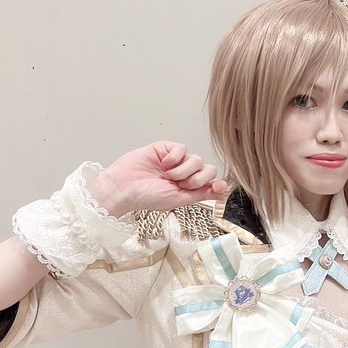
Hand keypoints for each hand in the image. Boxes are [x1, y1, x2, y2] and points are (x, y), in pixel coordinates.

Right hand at [91, 141, 226, 217]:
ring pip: (196, 159)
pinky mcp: (166, 149)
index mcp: (189, 188)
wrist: (124, 188)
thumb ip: (201, 194)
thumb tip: (222, 195)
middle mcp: (185, 173)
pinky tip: (163, 164)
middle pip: (208, 169)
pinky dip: (175, 157)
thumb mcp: (178, 199)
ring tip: (167, 177)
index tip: (218, 186)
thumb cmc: (146, 197)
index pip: (212, 181)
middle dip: (197, 178)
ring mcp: (176, 161)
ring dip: (184, 170)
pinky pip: (182, 148)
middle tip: (181, 185)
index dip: (217, 183)